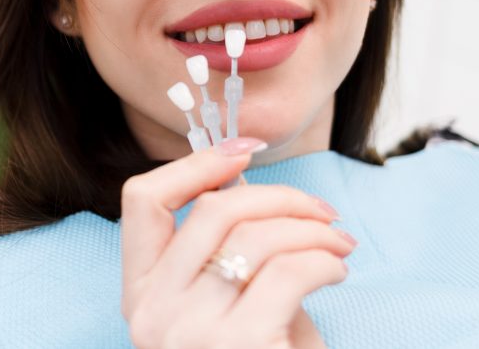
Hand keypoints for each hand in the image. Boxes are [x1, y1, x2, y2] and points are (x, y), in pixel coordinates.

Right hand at [120, 138, 355, 347]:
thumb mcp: (227, 304)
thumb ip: (225, 248)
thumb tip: (240, 174)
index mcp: (139, 296)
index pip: (142, 201)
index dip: (195, 163)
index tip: (245, 150)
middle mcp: (152, 313)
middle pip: (212, 210)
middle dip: (280, 196)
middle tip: (322, 212)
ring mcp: (190, 332)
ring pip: (256, 236)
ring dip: (312, 230)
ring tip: (339, 245)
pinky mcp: (239, 346)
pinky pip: (290, 270)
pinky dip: (324, 261)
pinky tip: (336, 272)